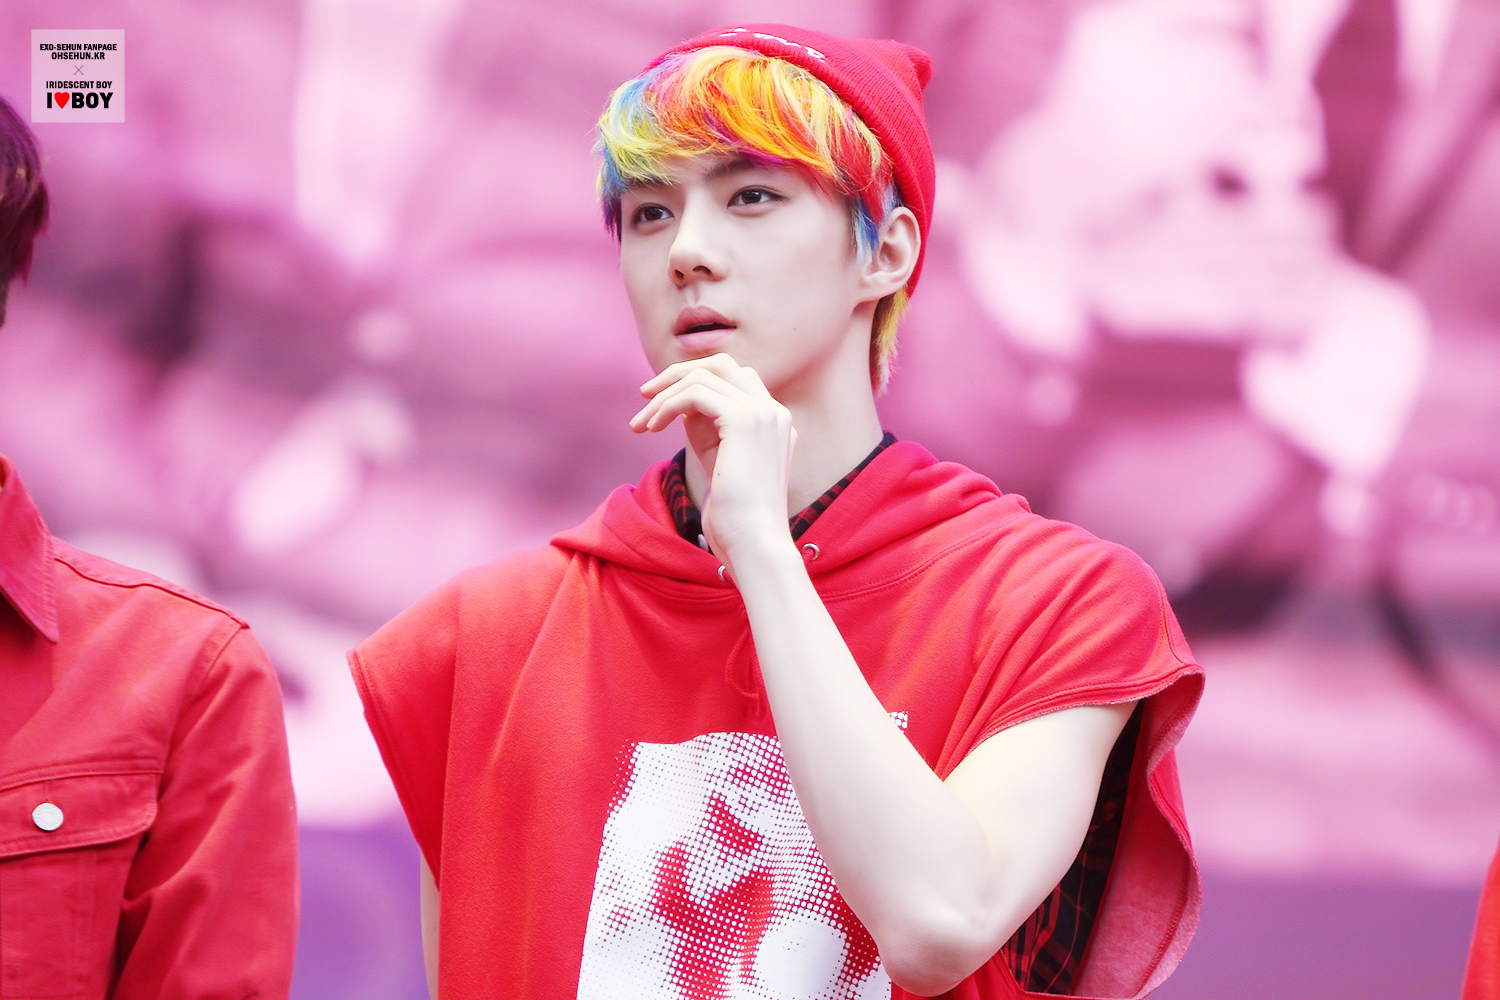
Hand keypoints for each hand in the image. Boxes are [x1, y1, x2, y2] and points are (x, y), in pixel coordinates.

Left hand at [630, 354, 797, 566]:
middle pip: (722, 364)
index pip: (736, 377)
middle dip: (678, 374)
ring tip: (641, 424)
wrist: (754, 544)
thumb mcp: (719, 462)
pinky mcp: (743, 420)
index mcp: (775, 421)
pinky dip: (666, 405)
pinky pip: (694, 393)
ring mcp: (763, 413)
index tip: (662, 404)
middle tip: (645, 395)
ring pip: (703, 375)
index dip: (695, 381)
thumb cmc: (735, 517)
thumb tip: (678, 404)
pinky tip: (651, 428)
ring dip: (664, 395)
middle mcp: (774, 411)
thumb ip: (707, 429)